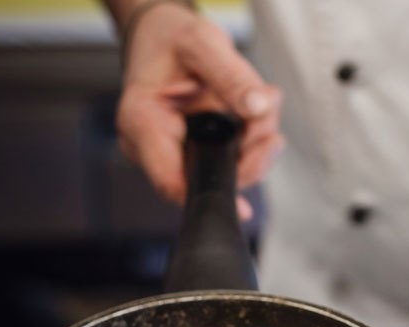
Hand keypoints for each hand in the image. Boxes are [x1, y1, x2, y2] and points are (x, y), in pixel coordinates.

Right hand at [116, 2, 283, 219]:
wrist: (160, 37)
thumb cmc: (169, 40)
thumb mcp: (201, 43)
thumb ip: (231, 76)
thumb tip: (258, 108)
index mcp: (143, 121)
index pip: (171, 180)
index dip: (209, 194)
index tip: (243, 208)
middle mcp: (158, 145)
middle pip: (210, 176)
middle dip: (249, 153)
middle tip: (265, 119)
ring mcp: (180, 151)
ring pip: (231, 167)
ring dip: (257, 140)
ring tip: (261, 102)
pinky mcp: (200, 149)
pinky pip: (236, 157)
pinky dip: (255, 136)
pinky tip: (256, 109)